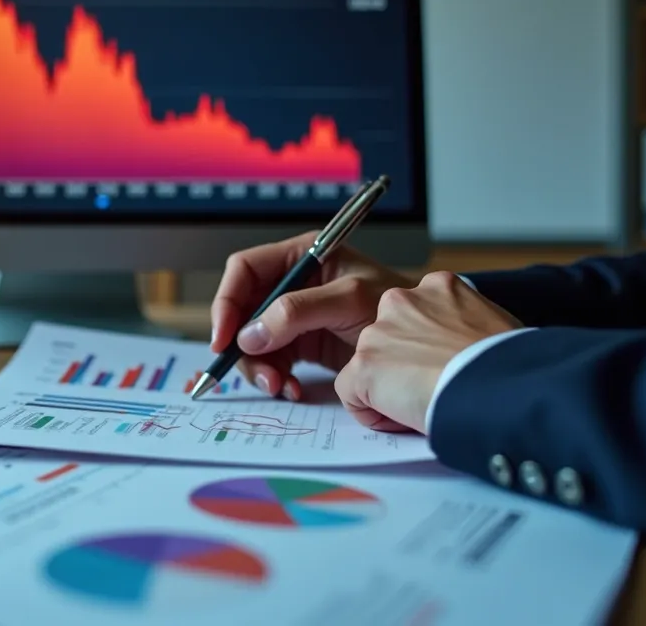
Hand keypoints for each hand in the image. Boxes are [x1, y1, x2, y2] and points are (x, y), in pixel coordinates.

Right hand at [210, 231, 416, 400]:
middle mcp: (292, 283)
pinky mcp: (301, 342)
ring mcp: (294, 315)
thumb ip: (297, 312)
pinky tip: (292, 388)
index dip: (228, 301)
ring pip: (253, 340)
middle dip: (245, 345)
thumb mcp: (348, 300)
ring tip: (279, 387)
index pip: (245, 270)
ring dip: (260, 367)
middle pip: (244, 310)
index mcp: (301, 255)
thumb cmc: (395, 307)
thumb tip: (249, 335)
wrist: (421, 345)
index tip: (224, 337)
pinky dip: (276, 377)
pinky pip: (272, 360)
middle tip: (258, 374)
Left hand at [335, 270, 522, 433]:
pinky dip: (373, 413)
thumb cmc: (514, 362)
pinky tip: (407, 417)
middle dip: (402, 366)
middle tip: (434, 388)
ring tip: (426, 403)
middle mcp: (401, 301)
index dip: (427, 349)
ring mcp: (378, 333)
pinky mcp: (364, 365)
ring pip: (369, 367)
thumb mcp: (494, 324)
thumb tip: (464, 349)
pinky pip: (352, 395)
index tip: (446, 367)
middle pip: (386, 340)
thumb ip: (465, 326)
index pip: (414, 316)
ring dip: (389, 389)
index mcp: (438, 287)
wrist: (506, 384)